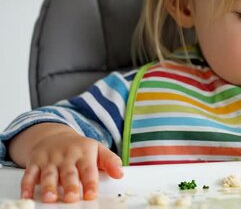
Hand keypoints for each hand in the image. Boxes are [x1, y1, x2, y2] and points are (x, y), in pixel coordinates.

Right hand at [8, 123, 122, 202]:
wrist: (54, 135)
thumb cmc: (79, 148)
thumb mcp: (98, 150)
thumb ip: (110, 161)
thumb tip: (120, 174)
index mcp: (84, 153)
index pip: (88, 169)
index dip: (90, 183)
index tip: (91, 195)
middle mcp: (66, 156)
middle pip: (68, 173)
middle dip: (70, 186)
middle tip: (72, 198)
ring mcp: (50, 159)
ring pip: (49, 174)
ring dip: (49, 186)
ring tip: (51, 198)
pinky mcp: (34, 162)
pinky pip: (29, 174)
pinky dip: (26, 186)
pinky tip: (26, 196)